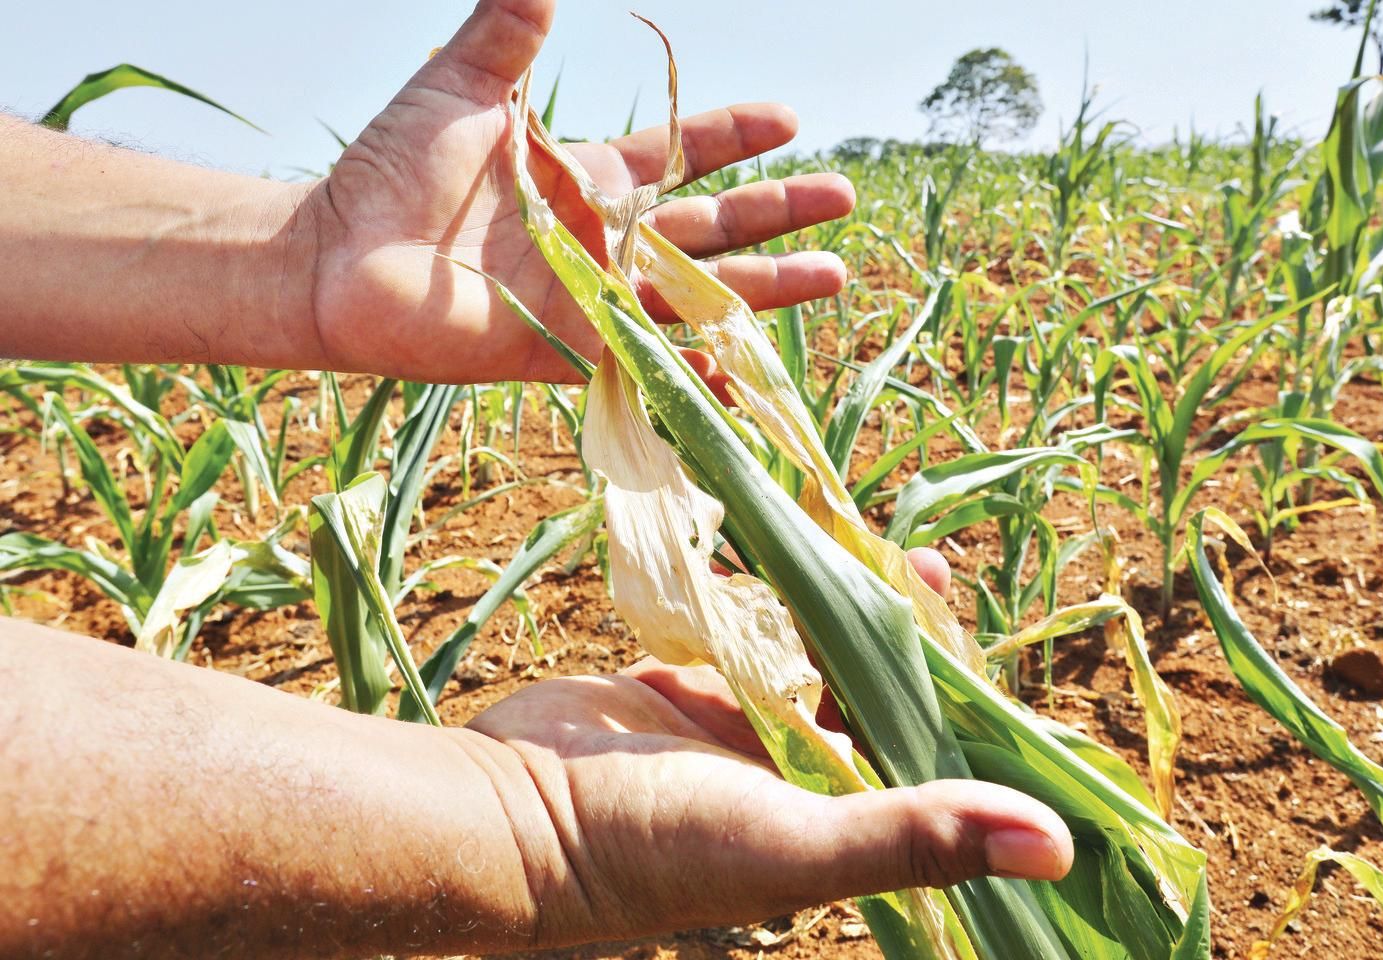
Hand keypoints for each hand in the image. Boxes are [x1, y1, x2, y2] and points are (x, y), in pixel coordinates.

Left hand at [303, 0, 853, 384]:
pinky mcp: (567, 350)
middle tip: (843, 197)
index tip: (789, 118)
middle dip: (776, 213)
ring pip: (696, 294)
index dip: (733, 136)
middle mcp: (601, 240)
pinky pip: (644, 363)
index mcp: (585, 177)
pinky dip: (694, 373)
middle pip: (710, 226)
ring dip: (763, 288)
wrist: (336, 255)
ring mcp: (591, 299)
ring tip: (833, 276)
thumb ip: (507, 32)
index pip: (680, 154)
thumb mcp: (460, 87)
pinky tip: (744, 374)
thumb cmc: (390, 169)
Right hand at [465, 548, 1071, 946]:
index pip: (933, 765)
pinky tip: (806, 553)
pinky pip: (757, 630)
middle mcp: (804, 778)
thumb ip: (916, 838)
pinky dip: (781, 594)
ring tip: (885, 553)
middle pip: (880, 698)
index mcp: (842, 825)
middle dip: (911, 641)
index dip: (969, 713)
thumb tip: (1059, 849)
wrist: (513, 812)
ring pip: (821, 654)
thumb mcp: (794, 846)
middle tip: (930, 578)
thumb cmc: (654, 848)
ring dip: (852, 607)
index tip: (988, 651)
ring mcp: (747, 727)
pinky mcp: (696, 683)